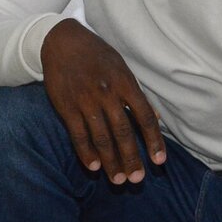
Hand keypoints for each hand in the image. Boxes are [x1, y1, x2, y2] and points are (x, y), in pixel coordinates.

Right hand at [40, 19, 165, 184]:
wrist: (61, 42)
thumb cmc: (97, 55)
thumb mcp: (121, 67)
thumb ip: (137, 92)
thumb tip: (156, 116)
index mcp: (124, 82)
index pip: (144, 116)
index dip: (154, 140)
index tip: (159, 161)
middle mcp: (107, 92)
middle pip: (123, 131)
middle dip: (132, 158)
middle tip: (137, 180)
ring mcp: (85, 100)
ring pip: (101, 137)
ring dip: (111, 161)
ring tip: (118, 180)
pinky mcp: (66, 106)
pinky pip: (77, 134)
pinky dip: (86, 153)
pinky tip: (94, 167)